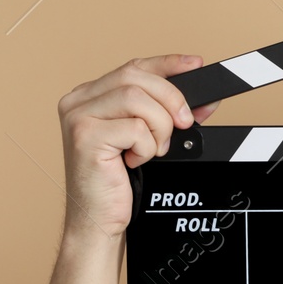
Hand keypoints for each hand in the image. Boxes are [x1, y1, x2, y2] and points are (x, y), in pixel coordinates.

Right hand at [56, 54, 217, 238]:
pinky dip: (147, 147)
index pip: (134, 66)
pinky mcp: (84, 136)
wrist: (99, 220)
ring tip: (153, 150)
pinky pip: (135, 128)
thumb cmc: (120, 183)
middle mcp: (79, 100)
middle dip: (171, 99)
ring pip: (137, 98)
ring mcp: (77, 116)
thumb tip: (205, 101)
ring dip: (159, 127)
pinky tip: (135, 161)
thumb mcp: (151, 140)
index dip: (167, 63)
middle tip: (184, 124)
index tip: (195, 65)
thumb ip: (171, 117)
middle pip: (137, 76)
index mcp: (90, 95)